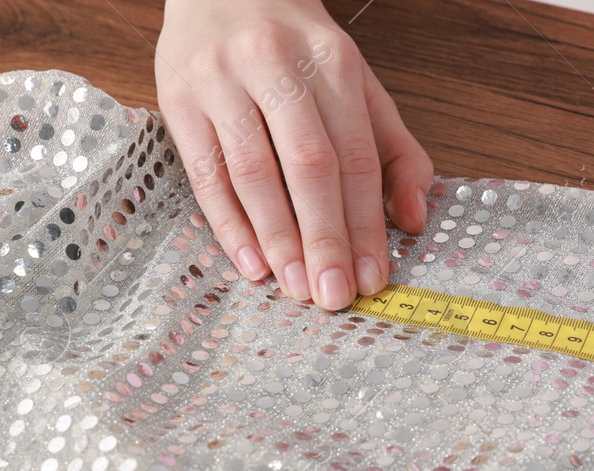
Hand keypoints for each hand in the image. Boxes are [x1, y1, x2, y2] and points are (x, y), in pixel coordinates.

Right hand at [155, 0, 432, 309]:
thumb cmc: (300, 52)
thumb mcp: (360, 87)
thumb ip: (397, 151)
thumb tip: (415, 218)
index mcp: (333, 63)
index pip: (356, 157)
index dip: (366, 224)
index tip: (373, 277)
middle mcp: (276, 66)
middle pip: (307, 166)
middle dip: (324, 239)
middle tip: (333, 296)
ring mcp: (222, 80)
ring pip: (252, 172)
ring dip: (277, 239)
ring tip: (295, 288)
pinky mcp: (178, 96)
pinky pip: (205, 172)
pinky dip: (229, 224)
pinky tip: (251, 263)